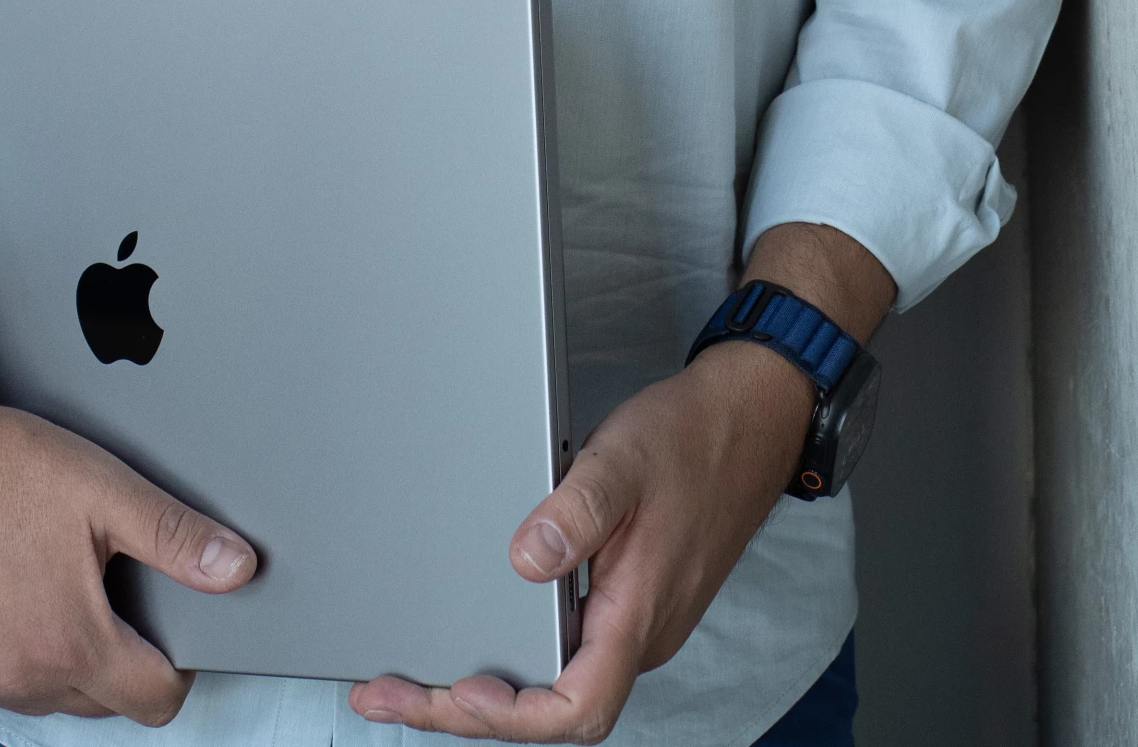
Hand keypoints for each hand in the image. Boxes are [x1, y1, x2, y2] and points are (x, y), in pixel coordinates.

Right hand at [0, 267, 255, 719]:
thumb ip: (176, 537)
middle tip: (99, 586)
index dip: (174, 669)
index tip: (169, 636)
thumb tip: (236, 568)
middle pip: (97, 699)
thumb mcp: (103, 489)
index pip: (152, 700)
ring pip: (37, 694)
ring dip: (52, 656)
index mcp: (71, 642)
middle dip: (112, 656)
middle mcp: (16, 677)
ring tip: (42, 579)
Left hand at [348, 224, 892, 742]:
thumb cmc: (691, 439)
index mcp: (637, 614)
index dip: (511, 718)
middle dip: (464, 710)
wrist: (749, 421)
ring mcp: (633, 621)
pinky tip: (477, 639)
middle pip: (551, 710)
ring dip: (483, 689)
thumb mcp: (623, 461)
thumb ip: (576, 513)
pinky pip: (567, 652)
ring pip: (556, 685)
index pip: (575, 710)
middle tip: (388, 694)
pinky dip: (513, 658)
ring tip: (414, 676)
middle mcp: (636, 634)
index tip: (456, 693)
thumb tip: (524, 559)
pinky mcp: (628, 600)